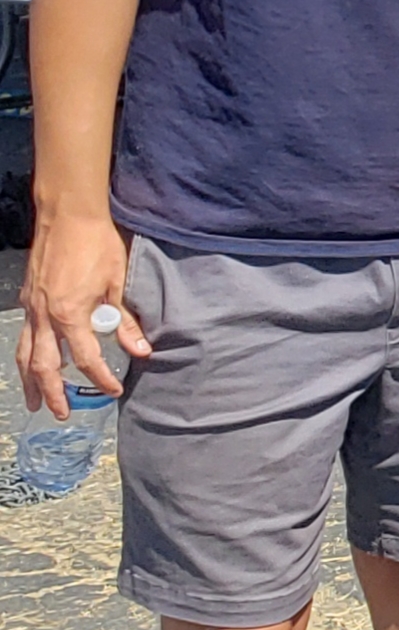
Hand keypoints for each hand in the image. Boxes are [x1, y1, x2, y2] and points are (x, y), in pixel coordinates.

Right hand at [17, 213, 147, 412]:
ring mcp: (32, 308)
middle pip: (45, 366)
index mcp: (71, 313)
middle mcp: (45, 315)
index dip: (101, 378)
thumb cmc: (97, 244)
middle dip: (53, 393)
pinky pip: (24, 336)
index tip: (113, 390)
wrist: (67, 216)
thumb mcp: (119, 282)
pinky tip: (31, 364)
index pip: (87, 358)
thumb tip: (141, 350)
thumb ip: (126, 320)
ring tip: (35, 402)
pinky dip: (26, 356)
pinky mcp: (28, 299)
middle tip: (62, 413)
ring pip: (26, 355)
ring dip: (31, 382)